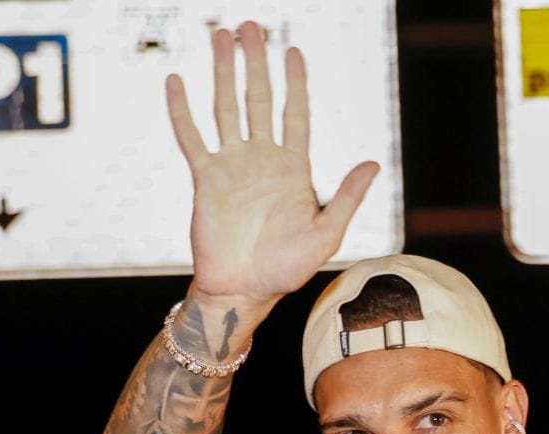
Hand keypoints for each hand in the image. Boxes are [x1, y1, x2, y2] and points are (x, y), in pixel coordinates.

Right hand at [166, 23, 378, 306]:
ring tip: (219, 36)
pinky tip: (176, 81)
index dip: (295, 82)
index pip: (295, 113)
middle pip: (259, 99)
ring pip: (226, 108)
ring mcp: (232, 166)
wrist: (244, 291)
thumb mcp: (326, 235)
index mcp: (293, 170)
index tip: (293, 50)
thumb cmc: (286, 270)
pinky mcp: (205, 179)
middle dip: (256, 62)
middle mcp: (262, 160)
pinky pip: (191, 138)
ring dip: (223, 72)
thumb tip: (372, 163)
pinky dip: (182, 110)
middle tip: (250, 27)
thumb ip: (347, 198)